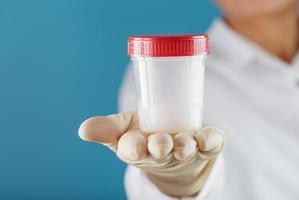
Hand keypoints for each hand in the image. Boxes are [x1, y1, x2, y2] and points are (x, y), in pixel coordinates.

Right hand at [78, 112, 224, 196]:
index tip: (131, 144)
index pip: (133, 151)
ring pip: (186, 149)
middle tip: (159, 143)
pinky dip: (212, 141)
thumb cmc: (145, 136)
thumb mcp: (123, 131)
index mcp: (140, 149)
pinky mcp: (206, 144)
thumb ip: (105, 129)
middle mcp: (164, 152)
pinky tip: (209, 137)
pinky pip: (212, 144)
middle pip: (161, 152)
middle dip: (160, 148)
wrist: (175, 150)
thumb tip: (83, 129)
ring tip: (184, 142)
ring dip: (184, 146)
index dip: (132, 148)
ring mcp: (186, 149)